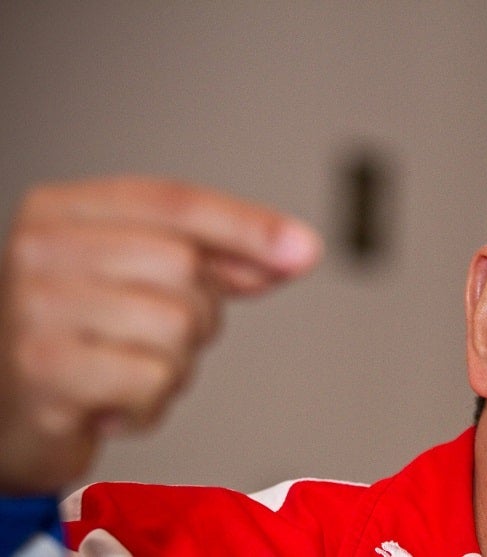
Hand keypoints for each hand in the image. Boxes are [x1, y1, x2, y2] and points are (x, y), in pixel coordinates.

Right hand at [0, 176, 322, 493]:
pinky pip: (153, 381)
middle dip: (196, 314)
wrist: (3, 413)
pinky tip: (111, 403)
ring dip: (174, 366)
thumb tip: (293, 251)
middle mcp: (40, 248)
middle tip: (148, 339)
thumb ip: (212, 260)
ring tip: (124, 371)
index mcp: (62, 209)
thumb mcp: (136, 281)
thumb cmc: (74, 340)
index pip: (176, 202)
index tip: (303, 248)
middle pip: (184, 266)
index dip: (247, 225)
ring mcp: (35, 308)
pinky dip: (150, 404)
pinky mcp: (44, 371)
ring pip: (177, 326)